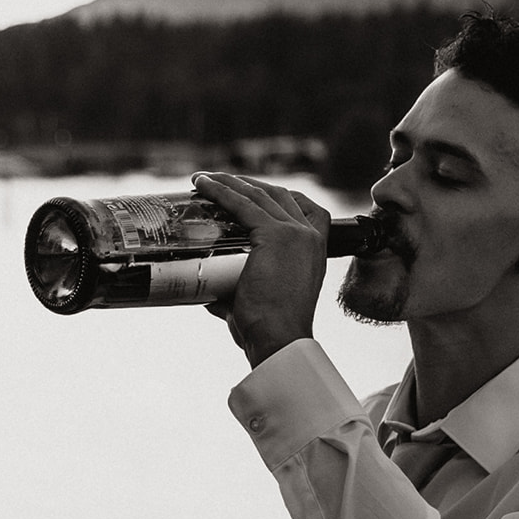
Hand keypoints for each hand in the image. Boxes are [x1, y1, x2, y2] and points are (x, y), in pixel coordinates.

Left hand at [192, 172, 331, 366]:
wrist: (279, 339)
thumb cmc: (268, 329)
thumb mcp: (258, 299)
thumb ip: (239, 290)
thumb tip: (211, 292)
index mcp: (314, 250)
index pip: (303, 207)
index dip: (276, 195)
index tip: (250, 191)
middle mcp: (309, 236)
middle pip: (278, 195)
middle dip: (246, 185)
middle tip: (217, 183)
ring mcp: (294, 233)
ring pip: (259, 195)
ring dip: (229, 183)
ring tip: (204, 180)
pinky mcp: (275, 235)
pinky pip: (244, 204)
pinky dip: (222, 192)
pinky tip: (205, 185)